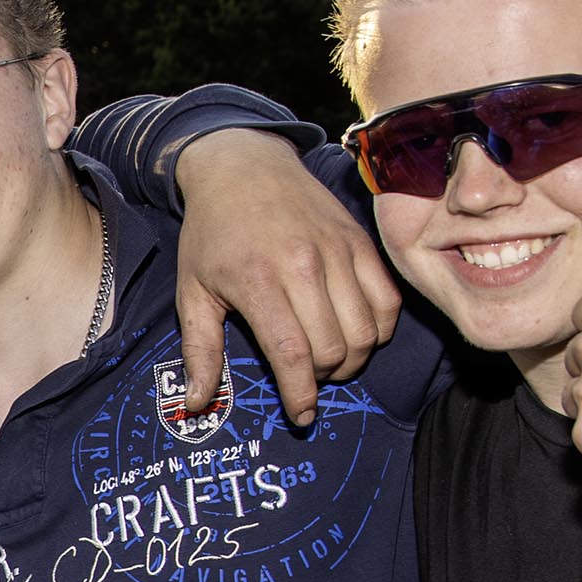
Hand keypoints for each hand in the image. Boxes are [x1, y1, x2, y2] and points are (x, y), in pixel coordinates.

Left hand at [172, 129, 402, 427]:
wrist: (242, 164)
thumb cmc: (212, 233)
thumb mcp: (193, 291)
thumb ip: (200, 350)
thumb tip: (196, 403)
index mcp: (259, 281)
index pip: (293, 354)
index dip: (301, 393)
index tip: (301, 416)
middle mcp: (304, 265)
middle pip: (335, 348)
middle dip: (324, 378)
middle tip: (308, 376)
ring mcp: (338, 250)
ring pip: (367, 329)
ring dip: (354, 358)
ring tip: (331, 359)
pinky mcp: (360, 240)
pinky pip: (387, 299)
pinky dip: (379, 327)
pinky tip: (356, 331)